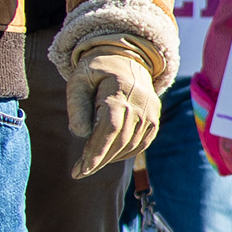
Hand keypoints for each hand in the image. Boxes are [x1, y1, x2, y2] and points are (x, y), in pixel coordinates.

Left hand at [64, 44, 161, 180]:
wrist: (127, 60)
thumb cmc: (96, 71)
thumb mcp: (78, 80)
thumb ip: (76, 105)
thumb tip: (80, 133)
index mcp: (120, 91)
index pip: (110, 129)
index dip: (97, 152)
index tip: (82, 170)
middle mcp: (140, 104)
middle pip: (120, 141)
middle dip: (98, 160)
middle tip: (79, 171)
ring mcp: (151, 113)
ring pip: (131, 145)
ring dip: (110, 158)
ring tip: (90, 163)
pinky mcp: (155, 120)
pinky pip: (140, 144)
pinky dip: (124, 153)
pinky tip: (109, 154)